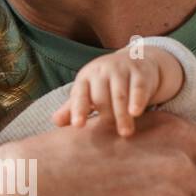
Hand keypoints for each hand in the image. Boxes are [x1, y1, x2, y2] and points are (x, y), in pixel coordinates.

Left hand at [50, 47, 183, 135]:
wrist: (136, 60)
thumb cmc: (107, 82)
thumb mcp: (89, 91)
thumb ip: (74, 107)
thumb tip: (55, 122)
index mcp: (85, 77)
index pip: (79, 95)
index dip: (78, 110)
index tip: (78, 125)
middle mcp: (101, 71)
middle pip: (101, 98)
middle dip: (106, 116)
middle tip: (112, 136)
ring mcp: (121, 70)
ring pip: (119, 95)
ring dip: (122, 115)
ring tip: (125, 132)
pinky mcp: (140, 72)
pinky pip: (138, 87)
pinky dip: (137, 100)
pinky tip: (136, 112)